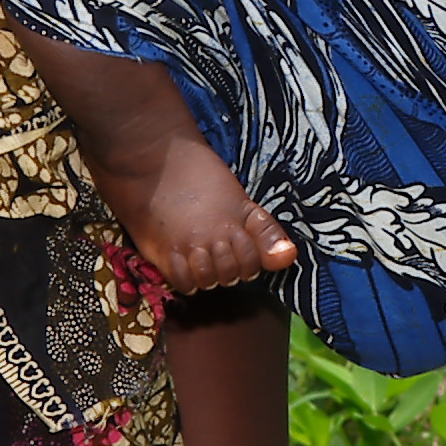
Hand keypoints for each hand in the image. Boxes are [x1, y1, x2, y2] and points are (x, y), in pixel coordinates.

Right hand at [117, 135, 297, 295]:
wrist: (155, 162)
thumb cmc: (200, 177)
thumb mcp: (242, 201)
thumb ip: (266, 233)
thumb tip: (290, 257)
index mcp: (238, 225)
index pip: (254, 265)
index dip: (248, 262)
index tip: (236, 249)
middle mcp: (215, 240)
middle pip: (230, 276)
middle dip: (227, 269)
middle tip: (215, 251)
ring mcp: (189, 248)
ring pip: (207, 282)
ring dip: (206, 275)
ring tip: (199, 257)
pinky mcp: (164, 253)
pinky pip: (182, 283)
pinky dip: (186, 279)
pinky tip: (184, 263)